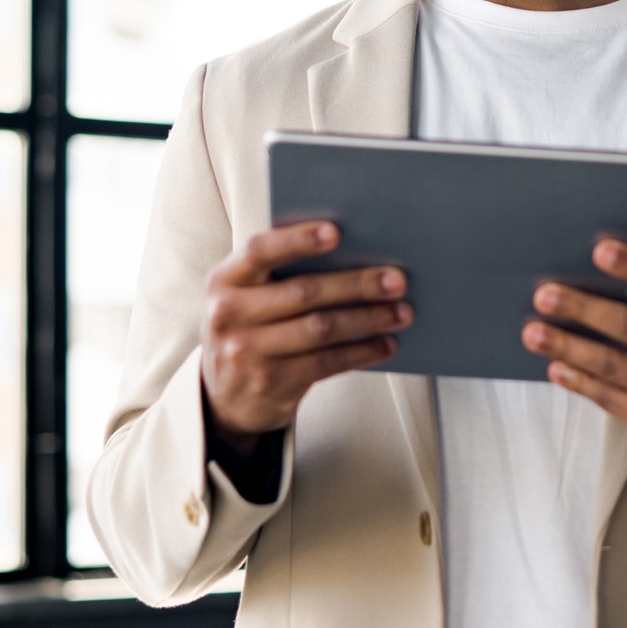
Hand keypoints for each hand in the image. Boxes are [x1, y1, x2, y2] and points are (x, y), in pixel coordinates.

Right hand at [200, 222, 411, 452]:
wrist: (226, 395)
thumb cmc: (250, 328)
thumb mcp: (247, 296)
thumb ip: (280, 272)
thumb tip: (354, 251)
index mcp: (225, 280)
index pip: (259, 251)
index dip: (298, 240)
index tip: (337, 232)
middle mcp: (229, 315)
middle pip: (304, 292)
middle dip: (357, 284)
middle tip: (397, 280)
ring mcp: (248, 352)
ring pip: (322, 328)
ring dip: (369, 319)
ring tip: (401, 312)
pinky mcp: (272, 383)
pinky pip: (327, 362)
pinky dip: (362, 351)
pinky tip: (385, 344)